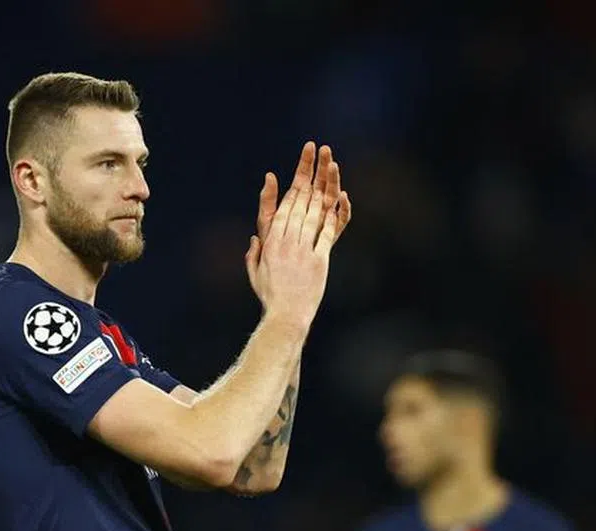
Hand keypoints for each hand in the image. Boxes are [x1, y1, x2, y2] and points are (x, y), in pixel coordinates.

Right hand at [244, 142, 351, 328]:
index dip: (293, 180)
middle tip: (317, 149)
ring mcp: (303, 248)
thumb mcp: (254, 272)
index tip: (301, 162)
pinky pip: (328, 232)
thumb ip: (254, 252)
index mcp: (270, 241)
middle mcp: (285, 241)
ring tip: (330, 162)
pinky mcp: (319, 259)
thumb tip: (255, 236)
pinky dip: (336, 214)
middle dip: (309, 171)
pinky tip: (341, 196)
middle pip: (300, 199)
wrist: (285, 317)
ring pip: (314, 209)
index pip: (285, 203)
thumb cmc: (270, 297)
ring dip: (324, 184)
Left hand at [256, 143, 347, 243]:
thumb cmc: (272, 244)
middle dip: (323, 165)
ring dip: (334, 181)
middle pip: (320, 182)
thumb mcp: (266, 219)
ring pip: (332, 196)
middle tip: (326, 150)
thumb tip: (269, 175)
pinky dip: (343, 208)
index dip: (307, 161)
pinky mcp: (332, 233)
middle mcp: (312, 207)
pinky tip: (342, 197)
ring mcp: (323, 219)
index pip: (303, 176)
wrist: (280, 269)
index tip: (310, 145)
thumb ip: (267, 199)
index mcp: (296, 201)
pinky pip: (341, 219)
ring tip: (333, 167)